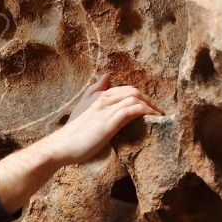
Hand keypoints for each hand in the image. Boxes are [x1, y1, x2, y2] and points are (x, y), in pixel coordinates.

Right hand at [43, 73, 163, 164]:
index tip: (149, 106)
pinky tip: (153, 118)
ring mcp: (106, 109)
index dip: (139, 96)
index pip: (124, 89)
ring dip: (151, 106)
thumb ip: (93, 91)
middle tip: (158, 111)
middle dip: (149, 99)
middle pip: (133, 91)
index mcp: (97, 96)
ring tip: (160, 116)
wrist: (61, 146)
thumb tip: (106, 76)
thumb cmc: (71, 132)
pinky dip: (146, 112)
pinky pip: (132, 110)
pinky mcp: (109, 122)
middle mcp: (103, 99)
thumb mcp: (82, 108)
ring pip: (134, 98)